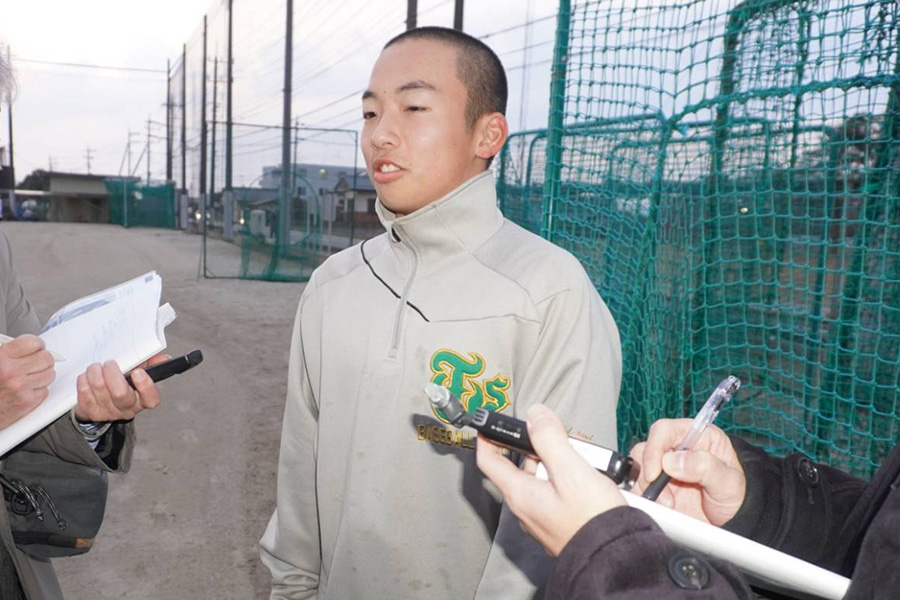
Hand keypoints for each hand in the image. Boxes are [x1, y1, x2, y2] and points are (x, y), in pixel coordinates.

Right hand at [0, 335, 54, 428]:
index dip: (36, 345)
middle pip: (46, 358)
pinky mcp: (26, 402)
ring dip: (42, 375)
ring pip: (49, 374)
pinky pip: (45, 390)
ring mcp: (20, 388)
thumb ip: (9, 351)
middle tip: (35, 363)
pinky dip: (38, 390)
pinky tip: (26, 390)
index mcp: (0, 358)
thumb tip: (30, 345)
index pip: (33, 342)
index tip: (35, 348)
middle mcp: (10, 372)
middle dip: (42, 360)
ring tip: (29, 377)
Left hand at [74, 354, 169, 421]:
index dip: (145, 386)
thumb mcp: (137, 375)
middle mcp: (127, 409)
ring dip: (95, 372)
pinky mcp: (90, 412)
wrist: (100, 404)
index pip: (151, 399)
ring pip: (100, 389)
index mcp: (142, 400)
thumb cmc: (122, 385)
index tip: (138, 372)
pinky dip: (84, 380)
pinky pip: (84, 392)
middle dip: (112, 373)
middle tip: (109, 363)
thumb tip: (164, 359)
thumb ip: (150, 365)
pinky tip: (87, 376)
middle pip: (120, 393)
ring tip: (96, 366)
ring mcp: (107, 412)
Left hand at [476, 404, 625, 555]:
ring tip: (582, 457)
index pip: (489, 461)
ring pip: (542, 479)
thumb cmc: (593, 521)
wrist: (616, 559)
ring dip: (557, 462)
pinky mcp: (559, 524)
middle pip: (521, 466)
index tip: (490, 423)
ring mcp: (542, 518)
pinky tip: (588, 478)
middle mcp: (526, 508)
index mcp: (520, 494)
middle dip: (538, 446)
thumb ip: (549, 439)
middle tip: (560, 436)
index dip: (487, 438)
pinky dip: (567, 479)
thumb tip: (535, 415)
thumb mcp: (571, 470)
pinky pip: (556, 494)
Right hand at [630, 419, 745, 525]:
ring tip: (669, 506)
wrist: (737, 522)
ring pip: (638, 470)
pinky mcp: (657, 489)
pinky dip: (645, 500)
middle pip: (645, 450)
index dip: (655, 448)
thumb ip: (704, 466)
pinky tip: (661, 510)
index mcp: (695, 436)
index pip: (664, 431)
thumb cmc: (739, 495)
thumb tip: (672, 461)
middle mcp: (676, 450)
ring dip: (647, 490)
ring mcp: (664, 470)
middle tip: (666, 498)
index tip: (654, 473)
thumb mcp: (729, 481)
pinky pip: (639, 489)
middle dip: (650, 475)